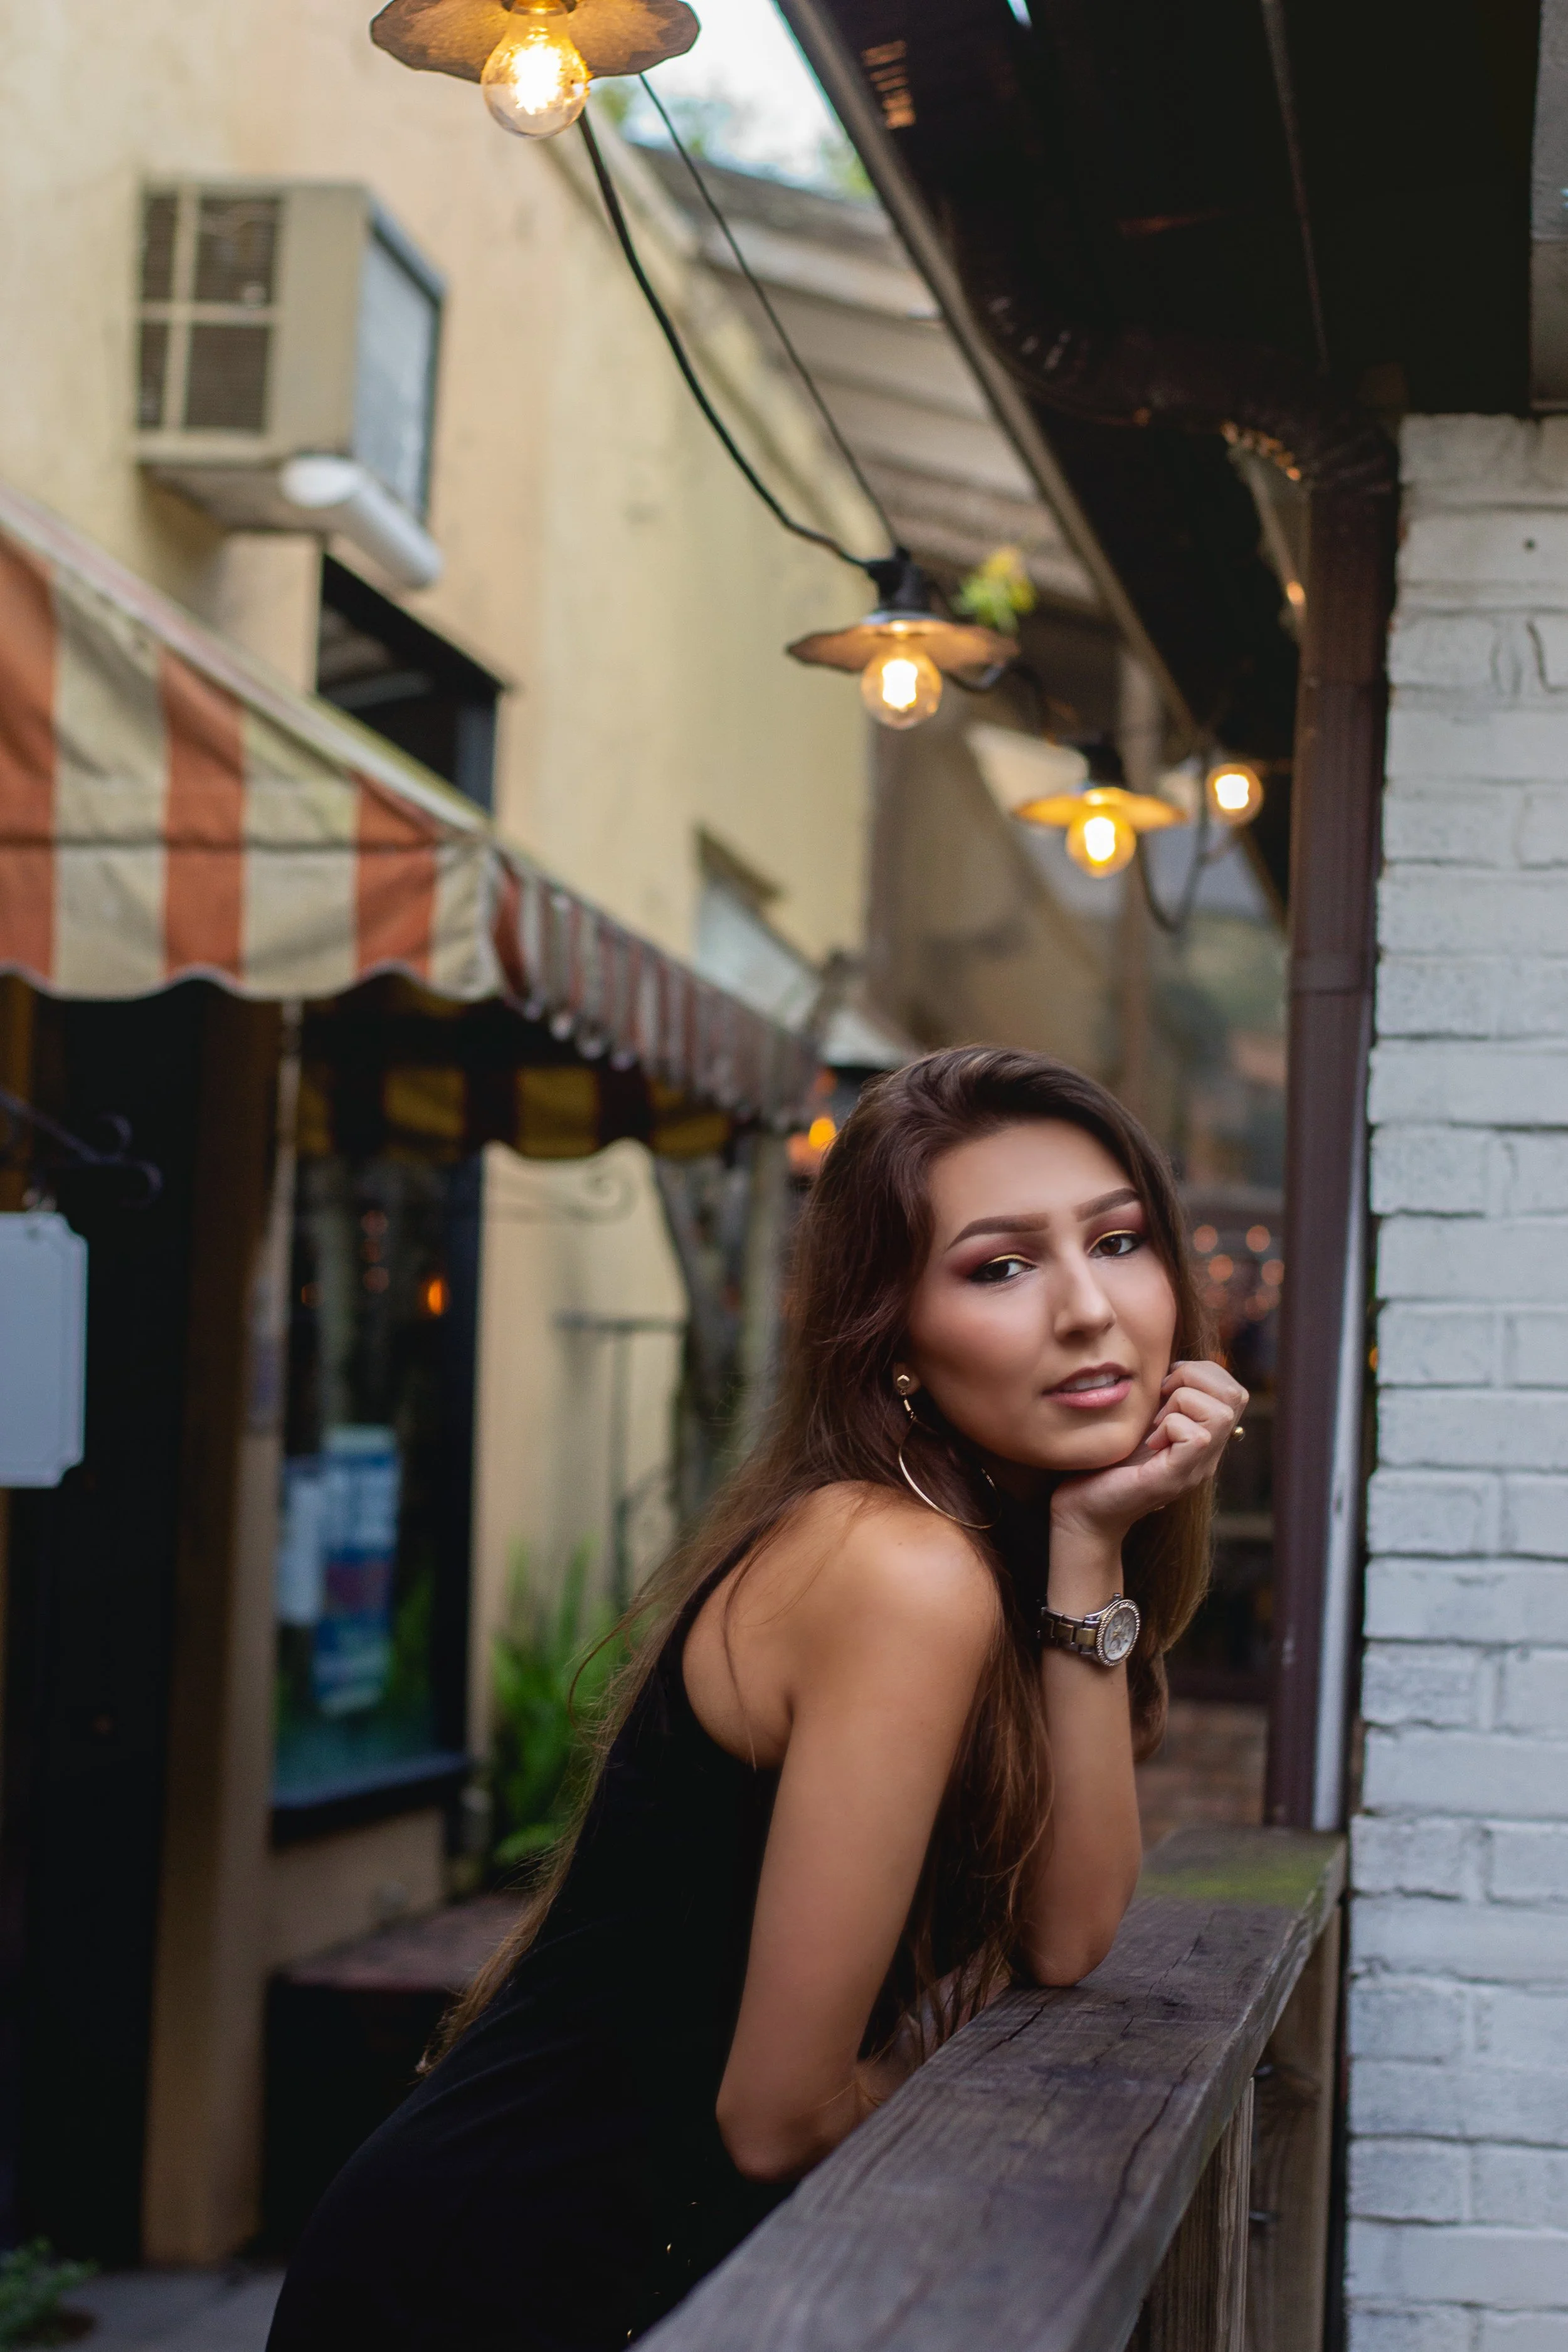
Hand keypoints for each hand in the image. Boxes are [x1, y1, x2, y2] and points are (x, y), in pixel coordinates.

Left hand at [1049, 1358, 1247, 1547]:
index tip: (1163, 1386)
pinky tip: (1149, 1441)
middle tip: (1160, 1399)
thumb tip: (1174, 1364)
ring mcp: (1196, 1469)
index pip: (1234, 1389)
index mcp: (1203, 1436)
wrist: (1083, 1509)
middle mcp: (1208, 1454)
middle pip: (1236, 1394)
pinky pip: (1197, 1436)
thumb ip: (1162, 1398)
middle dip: (1193, 1379)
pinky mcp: (1177, 1478)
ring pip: (1220, 1413)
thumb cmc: (1105, 1461)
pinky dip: (1170, 1426)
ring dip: (1181, 1403)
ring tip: (1155, 1422)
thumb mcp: (1140, 1419)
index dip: (1201, 1372)